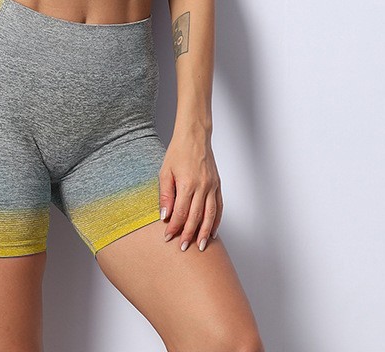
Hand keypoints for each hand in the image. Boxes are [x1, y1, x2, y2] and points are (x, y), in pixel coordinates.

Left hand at [159, 128, 222, 250]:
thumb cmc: (178, 152)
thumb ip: (165, 194)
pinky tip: (213, 231)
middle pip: (196, 217)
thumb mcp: (165, 171)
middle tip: (183, 247)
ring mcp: (212, 186)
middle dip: (189, 234)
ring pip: (211, 215)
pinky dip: (217, 221)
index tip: (168, 237)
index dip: (174, 227)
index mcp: (187, 183)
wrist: (194, 136)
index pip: (180, 212)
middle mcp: (202, 186)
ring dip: (206, 232)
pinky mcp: (217, 185)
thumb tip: (164, 215)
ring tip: (201, 246)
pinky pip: (219, 207)